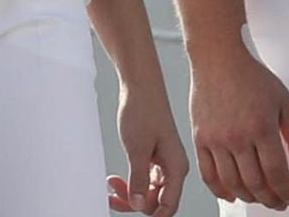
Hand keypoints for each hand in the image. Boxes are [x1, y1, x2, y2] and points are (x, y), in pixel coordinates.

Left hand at [106, 79, 189, 215]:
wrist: (140, 85)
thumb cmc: (143, 110)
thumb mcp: (137, 150)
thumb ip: (138, 180)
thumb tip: (139, 205)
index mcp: (176, 168)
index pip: (168, 206)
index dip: (151, 214)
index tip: (132, 211)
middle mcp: (173, 168)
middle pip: (156, 201)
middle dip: (134, 202)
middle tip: (113, 196)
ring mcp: (164, 162)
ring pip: (148, 191)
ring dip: (130, 192)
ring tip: (112, 186)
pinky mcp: (154, 156)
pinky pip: (144, 178)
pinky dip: (130, 181)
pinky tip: (116, 178)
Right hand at [186, 42, 288, 209]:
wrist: (217, 58)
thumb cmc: (250, 75)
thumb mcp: (284, 101)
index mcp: (262, 127)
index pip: (277, 173)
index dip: (287, 192)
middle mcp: (237, 137)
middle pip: (255, 183)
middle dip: (271, 199)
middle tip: (279, 203)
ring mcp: (216, 139)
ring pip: (233, 183)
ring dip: (249, 197)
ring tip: (259, 198)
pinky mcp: (200, 138)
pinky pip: (208, 174)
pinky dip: (220, 190)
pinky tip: (231, 194)